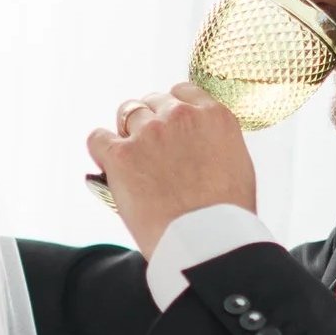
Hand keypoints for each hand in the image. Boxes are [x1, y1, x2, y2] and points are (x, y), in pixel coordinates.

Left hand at [84, 81, 258, 256]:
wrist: (205, 242)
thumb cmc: (225, 217)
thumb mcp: (237, 168)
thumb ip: (216, 145)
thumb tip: (199, 149)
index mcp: (214, 117)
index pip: (183, 93)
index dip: (172, 109)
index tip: (169, 126)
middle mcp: (181, 116)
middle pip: (153, 101)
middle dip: (150, 121)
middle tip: (150, 150)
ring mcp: (149, 132)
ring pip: (127, 112)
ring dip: (127, 132)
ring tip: (130, 159)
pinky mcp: (121, 154)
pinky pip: (98, 138)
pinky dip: (101, 150)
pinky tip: (108, 165)